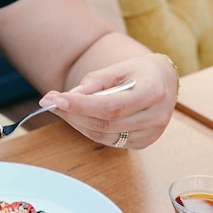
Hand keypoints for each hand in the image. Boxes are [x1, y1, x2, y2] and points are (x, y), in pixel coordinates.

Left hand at [39, 53, 178, 148]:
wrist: (163, 82)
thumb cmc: (138, 72)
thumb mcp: (117, 69)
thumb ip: (93, 83)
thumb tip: (65, 98)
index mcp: (153, 92)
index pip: (111, 106)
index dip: (81, 105)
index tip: (56, 99)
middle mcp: (155, 117)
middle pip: (105, 123)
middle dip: (72, 113)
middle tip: (48, 102)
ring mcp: (151, 134)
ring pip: (103, 135)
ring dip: (76, 123)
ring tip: (60, 108)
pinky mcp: (143, 143)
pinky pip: (109, 141)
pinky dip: (90, 130)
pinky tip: (79, 117)